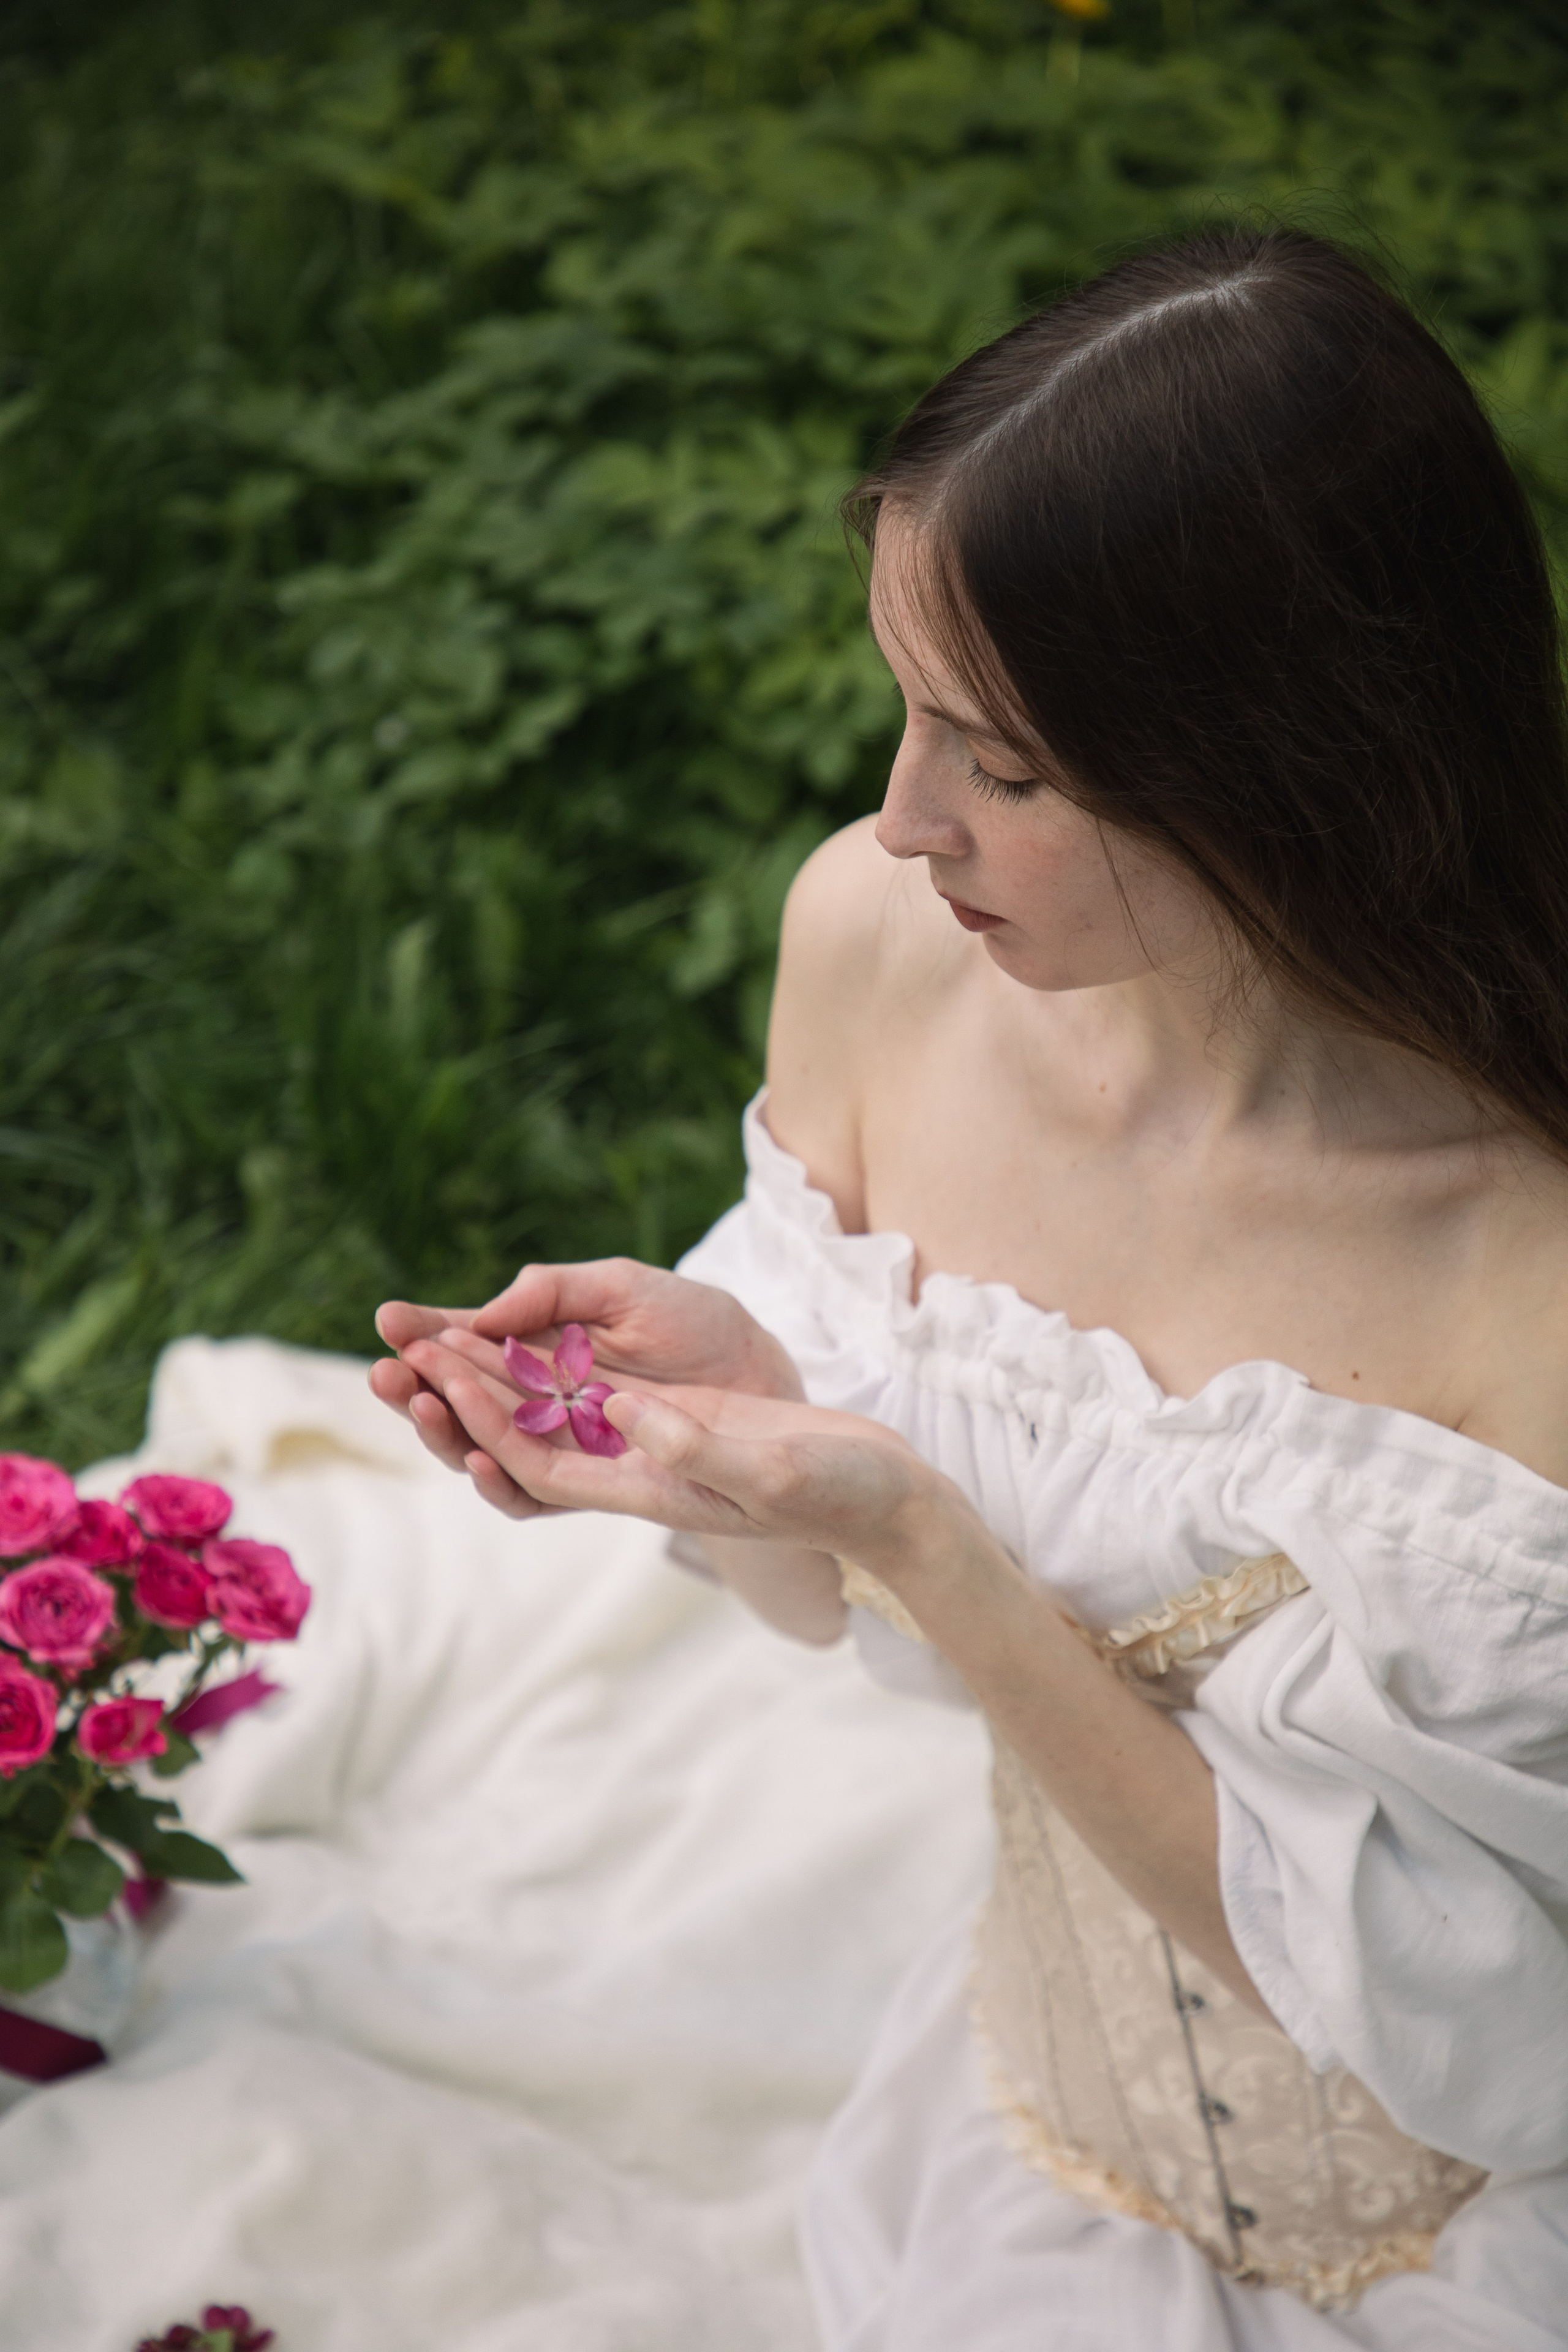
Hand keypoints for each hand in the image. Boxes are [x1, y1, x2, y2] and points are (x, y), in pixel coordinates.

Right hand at [370, 1256, 803, 1492]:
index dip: (423, 1333)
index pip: (464, 1342)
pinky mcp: (592, 1485)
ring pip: (479, 1450)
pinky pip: (532, 1495)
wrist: (765, 1373)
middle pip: (456, 1401)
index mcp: (538, 1345)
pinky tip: (479, 1456)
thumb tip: (483, 1313)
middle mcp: (538, 1400)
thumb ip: (555, 1293)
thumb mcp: (626, 1289)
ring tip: (419, 1401)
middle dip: (413, 1385)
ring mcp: (561, 1445)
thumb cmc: (698, 1324)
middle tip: (387, 1368)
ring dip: (443, 1431)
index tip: (389, 1318)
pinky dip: (499, 1481)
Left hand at [394, 1322, 957, 1573]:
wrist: (887, 1499)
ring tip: (437, 1330)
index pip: (538, 1463)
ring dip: (493, 1375)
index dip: (485, 1422)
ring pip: (551, 1411)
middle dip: (461, 1395)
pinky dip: (549, 1364)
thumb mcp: (773, 1472)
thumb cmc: (840, 1494)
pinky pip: (593, 1391)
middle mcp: (636, 1469)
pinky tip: (520, 1327)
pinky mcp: (678, 1415)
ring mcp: (655, 1441)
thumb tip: (628, 1414)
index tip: (444, 1370)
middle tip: (405, 1342)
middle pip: (525, 1437)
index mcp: (648, 1491)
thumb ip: (701, 1449)